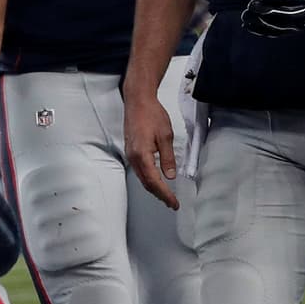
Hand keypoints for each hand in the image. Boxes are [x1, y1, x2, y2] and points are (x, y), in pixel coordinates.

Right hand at [122, 77, 178, 209]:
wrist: (137, 100)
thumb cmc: (151, 114)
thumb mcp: (166, 135)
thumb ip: (168, 157)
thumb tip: (170, 175)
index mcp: (142, 155)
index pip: (154, 182)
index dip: (165, 194)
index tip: (174, 203)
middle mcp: (133, 157)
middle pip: (146, 183)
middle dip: (159, 195)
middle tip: (172, 203)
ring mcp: (130, 154)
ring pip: (142, 178)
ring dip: (153, 188)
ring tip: (166, 195)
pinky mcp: (131, 150)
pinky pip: (139, 170)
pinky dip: (148, 178)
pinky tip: (156, 179)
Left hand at [241, 0, 304, 37]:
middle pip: (286, 15)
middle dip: (267, 11)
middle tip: (251, 5)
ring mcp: (300, 24)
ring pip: (280, 27)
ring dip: (260, 23)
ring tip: (244, 16)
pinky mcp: (292, 30)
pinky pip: (277, 33)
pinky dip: (261, 31)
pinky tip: (247, 26)